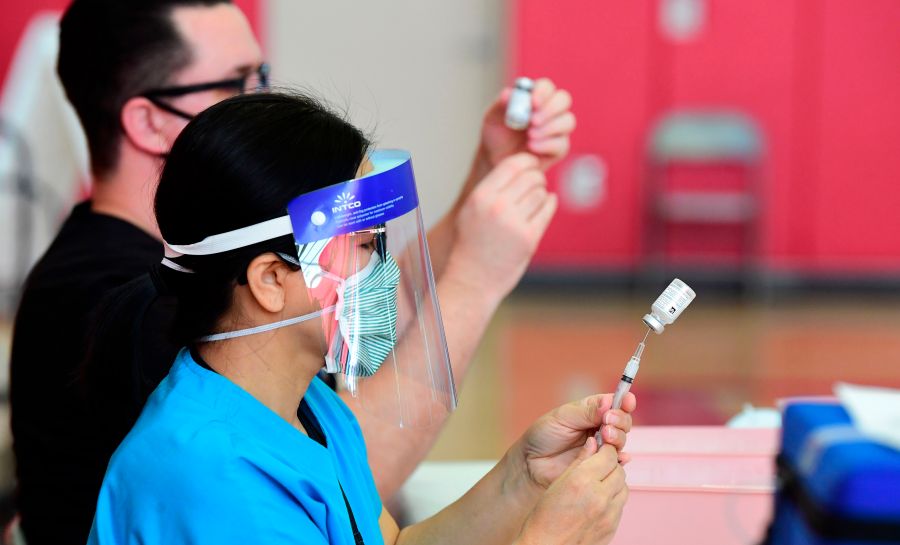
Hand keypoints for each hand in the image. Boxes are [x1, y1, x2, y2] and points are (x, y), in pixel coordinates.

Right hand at [445, 153, 556, 301]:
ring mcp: (514, 224)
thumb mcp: (472, 210)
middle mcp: (497, 207)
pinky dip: (549, 205)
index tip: (531, 165)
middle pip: (531, 177)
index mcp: (480, 197)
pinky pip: (547, 210)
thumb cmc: (472, 243)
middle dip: (537, 178)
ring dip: (542, 194)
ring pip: (541, 193)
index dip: (526, 161)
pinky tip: (546, 205)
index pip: (512, 165)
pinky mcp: (529, 239)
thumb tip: (522, 165)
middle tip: (537, 184)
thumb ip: (492, 189)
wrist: (472, 280)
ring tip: (534, 201)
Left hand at [480, 78, 574, 171]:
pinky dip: (547, 144)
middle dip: (550, 109)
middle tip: (533, 120)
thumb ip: (501, 104)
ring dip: (549, 127)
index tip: (533, 103)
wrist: (497, 160)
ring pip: (568, 121)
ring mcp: (558, 128)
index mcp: (536, 96)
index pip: (546, 86)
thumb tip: (508, 93)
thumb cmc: (497, 134)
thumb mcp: (493, 118)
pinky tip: (532, 146)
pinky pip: (562, 143)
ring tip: (530, 135)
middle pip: (564, 99)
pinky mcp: (559, 148)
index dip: (542, 92)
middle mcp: (551, 110)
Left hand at [517, 393, 635, 489]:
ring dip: (618, 437)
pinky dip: (621, 459)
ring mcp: (601, 448)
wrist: (530, 464)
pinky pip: (617, 463)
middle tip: (608, 422)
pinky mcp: (600, 466)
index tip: (627, 400)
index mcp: (592, 411)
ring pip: (621, 441)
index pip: (614, 404)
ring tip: (606, 437)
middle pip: (623, 422)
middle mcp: (600, 428)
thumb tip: (609, 402)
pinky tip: (619, 457)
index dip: (624, 401)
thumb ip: (586, 411)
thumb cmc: (543, 436)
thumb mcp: (562, 417)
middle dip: (620, 420)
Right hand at [517, 439, 626, 544]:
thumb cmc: (545, 515)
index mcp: (582, 481)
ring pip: (624, 487)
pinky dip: (613, 499)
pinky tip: (598, 501)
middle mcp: (600, 497)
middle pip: (619, 470)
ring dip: (614, 482)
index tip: (600, 449)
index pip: (608, 455)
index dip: (605, 450)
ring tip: (597, 485)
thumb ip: (579, 460)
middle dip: (610, 465)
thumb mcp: (558, 482)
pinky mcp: (612, 527)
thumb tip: (593, 442)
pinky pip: (620, 505)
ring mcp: (609, 514)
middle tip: (598, 466)